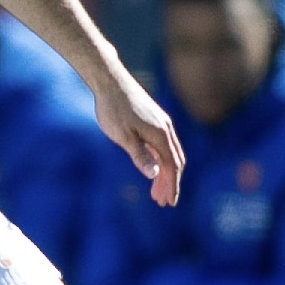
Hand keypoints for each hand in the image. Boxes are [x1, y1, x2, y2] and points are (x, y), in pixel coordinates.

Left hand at [94, 66, 184, 207]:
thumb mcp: (123, 136)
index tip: (169, 203)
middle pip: (174, 161)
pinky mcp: (153, 119)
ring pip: (168, 153)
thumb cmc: (113, 109)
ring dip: (164, 172)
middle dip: (169, 183)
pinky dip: (159, 159)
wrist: (110, 81)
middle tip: (162, 202)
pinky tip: (152, 167)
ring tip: (155, 190)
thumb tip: (155, 175)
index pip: (172, 166)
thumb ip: (139, 156)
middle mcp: (165, 129)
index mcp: (161, 135)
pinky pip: (161, 145)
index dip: (172, 186)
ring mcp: (160, 123)